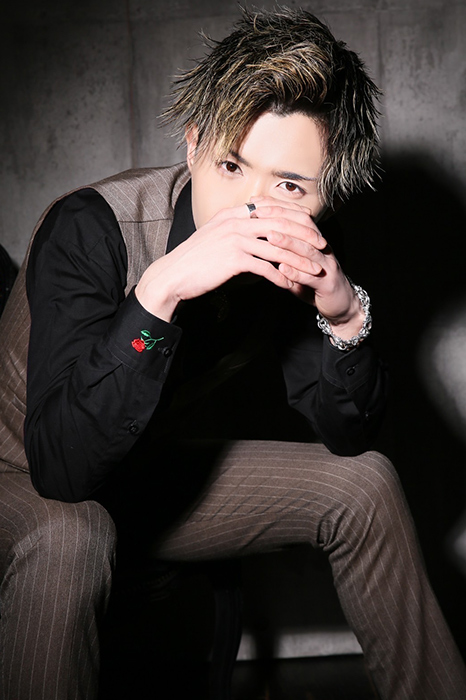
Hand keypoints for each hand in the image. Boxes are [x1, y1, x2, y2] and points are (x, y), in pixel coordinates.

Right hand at [135, 197, 327, 321]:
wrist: (173, 275)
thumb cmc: (194, 260)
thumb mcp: (214, 236)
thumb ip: (234, 229)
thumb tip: (253, 231)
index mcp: (232, 214)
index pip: (271, 208)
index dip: (295, 214)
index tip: (312, 223)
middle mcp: (235, 222)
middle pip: (280, 224)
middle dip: (305, 235)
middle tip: (322, 245)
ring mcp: (234, 239)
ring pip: (278, 247)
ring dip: (299, 260)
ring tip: (314, 269)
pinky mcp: (233, 259)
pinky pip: (265, 267)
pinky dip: (281, 277)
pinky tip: (290, 284)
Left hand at [250, 196, 364, 340]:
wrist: (341, 305)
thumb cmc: (314, 284)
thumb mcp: (298, 265)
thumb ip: (281, 254)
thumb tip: (257, 241)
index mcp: (314, 241)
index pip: (297, 218)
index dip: (278, 210)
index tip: (256, 206)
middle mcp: (323, 250)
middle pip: (303, 228)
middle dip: (279, 220)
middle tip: (259, 215)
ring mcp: (327, 266)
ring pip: (307, 250)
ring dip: (287, 243)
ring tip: (269, 237)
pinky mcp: (328, 285)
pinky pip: (312, 277)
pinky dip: (296, 272)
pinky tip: (282, 269)